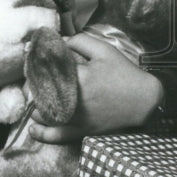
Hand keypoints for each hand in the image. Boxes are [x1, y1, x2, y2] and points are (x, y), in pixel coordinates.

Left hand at [28, 32, 163, 142]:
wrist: (144, 101)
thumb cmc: (124, 73)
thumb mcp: (104, 51)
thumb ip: (79, 41)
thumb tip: (58, 40)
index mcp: (79, 77)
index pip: (48, 70)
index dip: (37, 64)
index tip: (33, 60)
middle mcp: (75, 100)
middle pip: (42, 93)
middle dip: (35, 85)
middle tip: (34, 78)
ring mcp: (77, 119)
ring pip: (46, 114)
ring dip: (37, 106)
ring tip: (36, 97)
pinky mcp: (82, 131)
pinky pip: (57, 136)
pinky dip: (43, 134)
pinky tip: (32, 128)